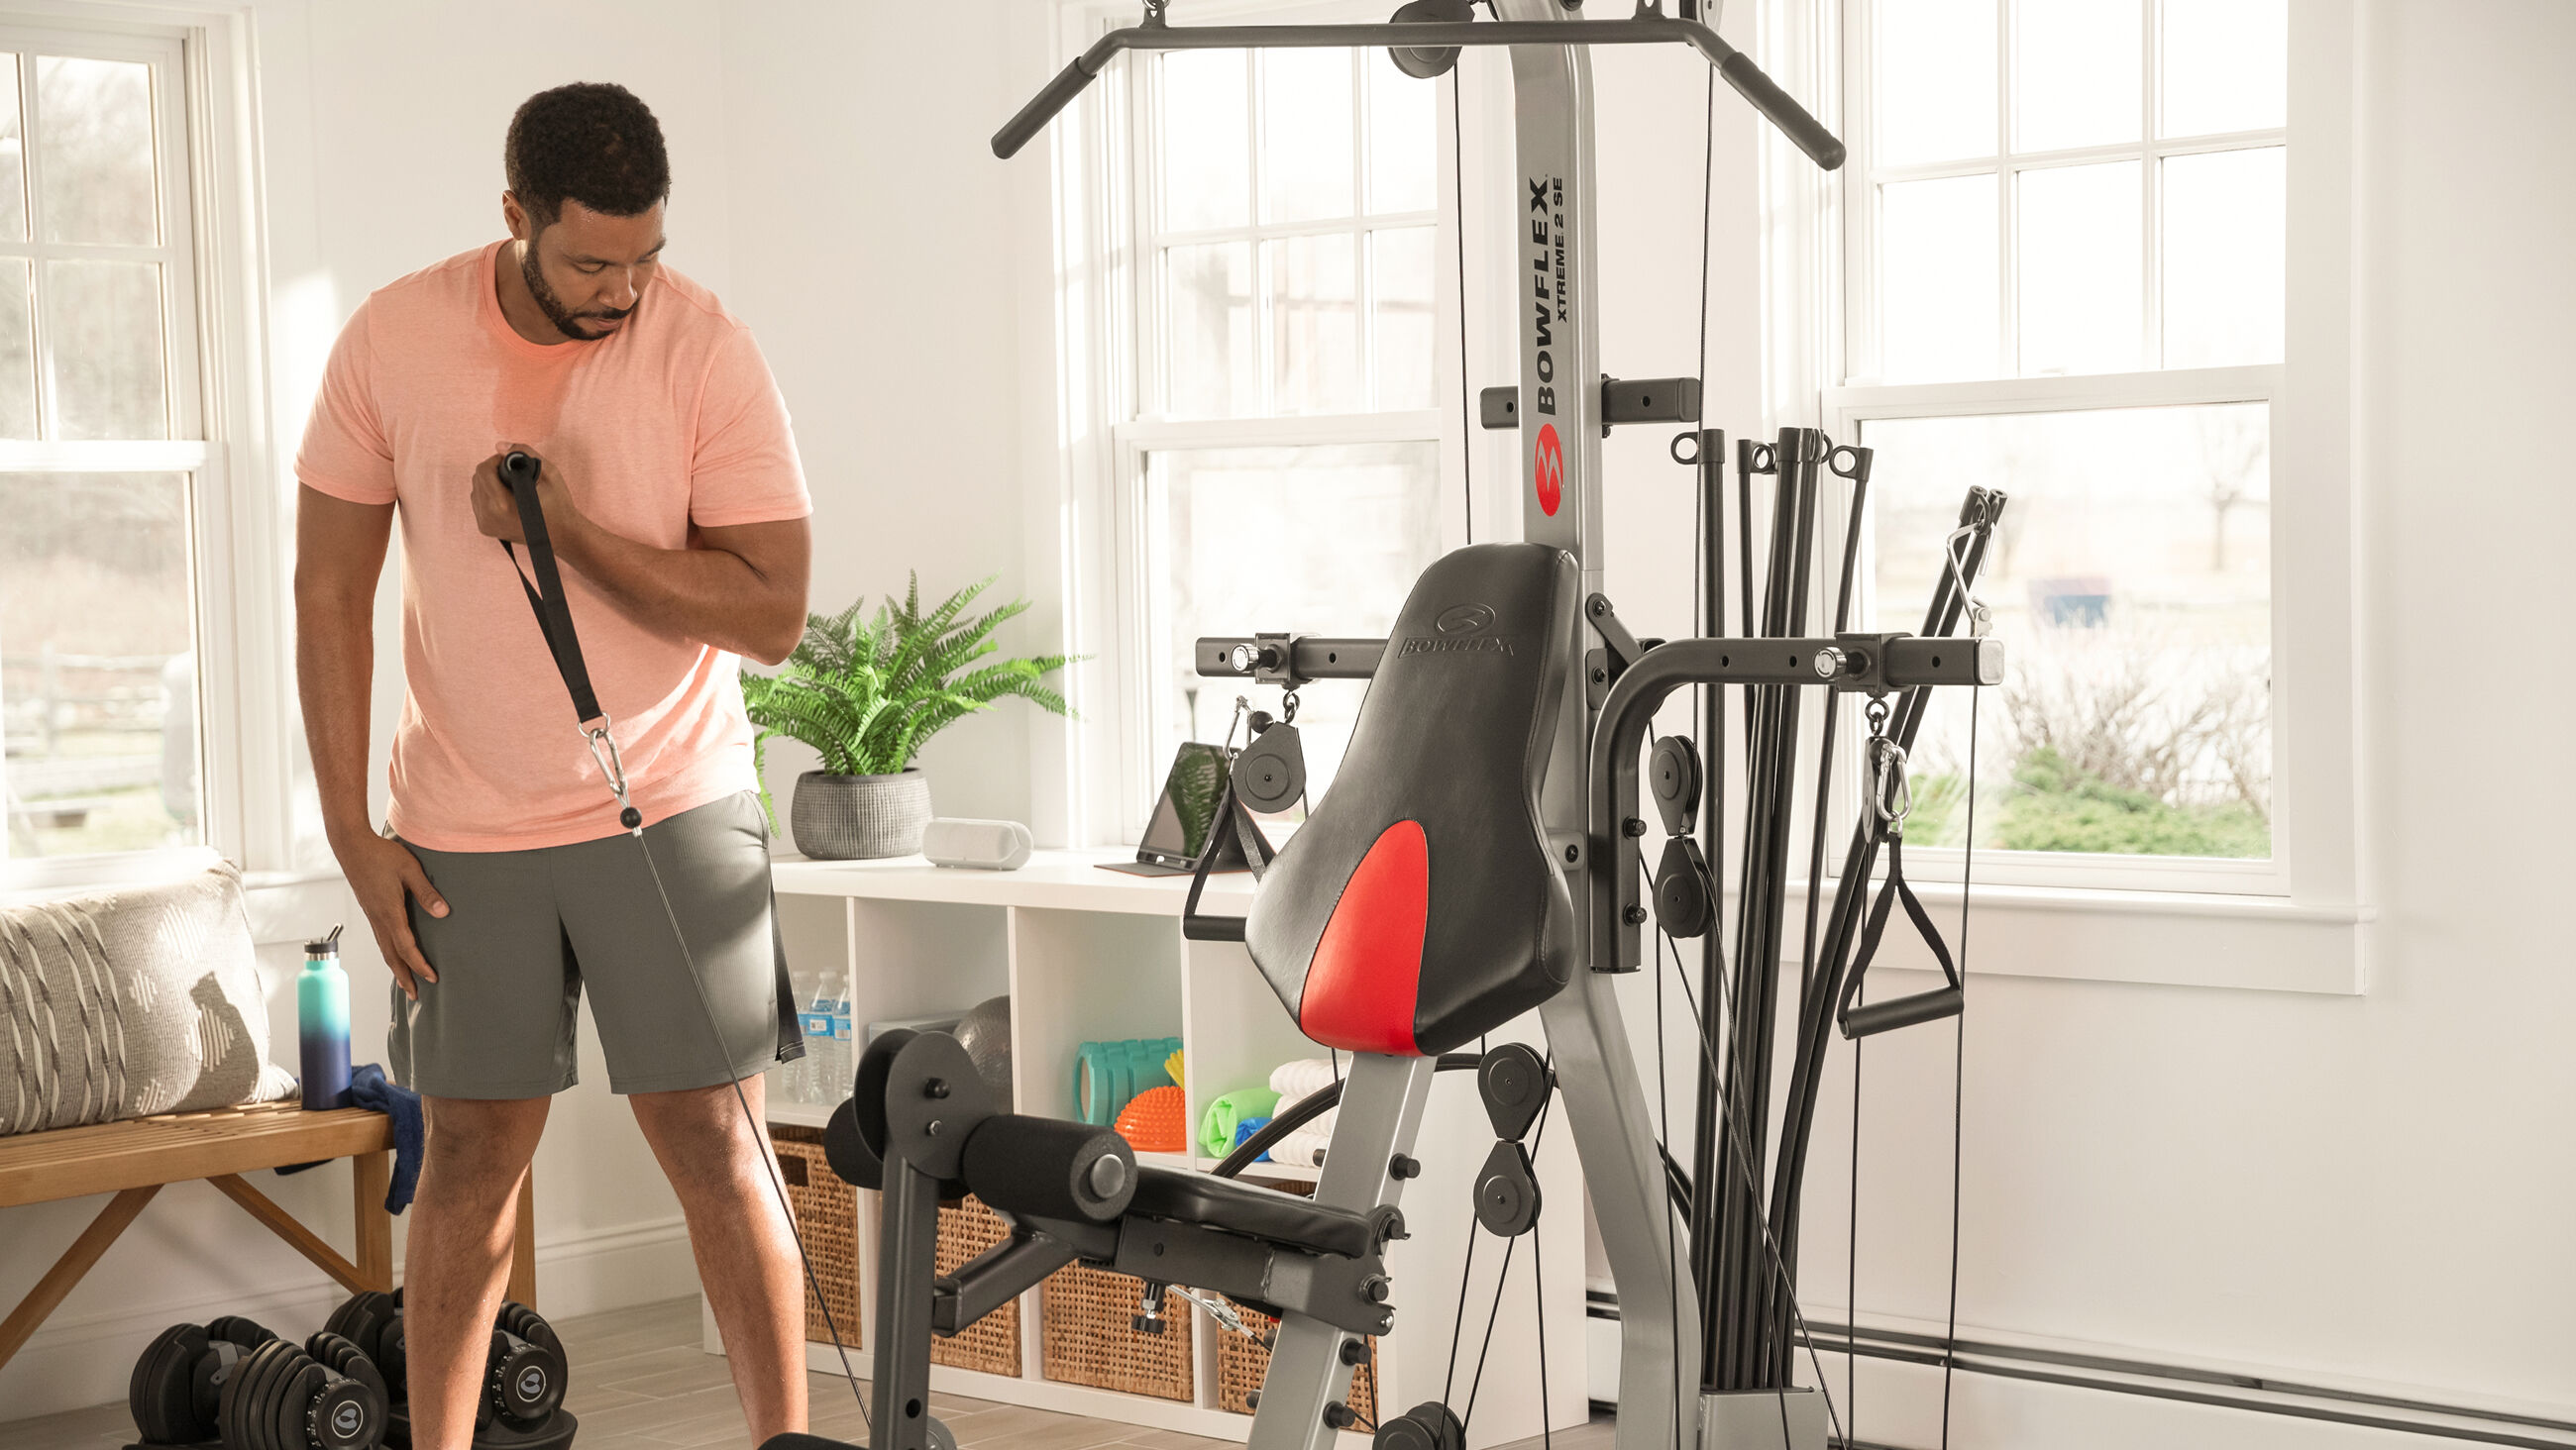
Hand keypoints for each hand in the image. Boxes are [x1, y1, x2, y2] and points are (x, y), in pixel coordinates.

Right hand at [335, 831, 447, 999]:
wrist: (352, 846)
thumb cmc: (381, 854)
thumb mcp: (410, 870)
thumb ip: (426, 892)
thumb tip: (443, 913)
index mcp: (389, 912)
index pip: (406, 947)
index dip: (419, 965)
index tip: (433, 978)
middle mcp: (378, 919)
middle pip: (392, 956)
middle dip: (405, 977)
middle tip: (416, 996)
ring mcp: (372, 916)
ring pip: (384, 949)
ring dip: (396, 968)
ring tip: (405, 983)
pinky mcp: (370, 911)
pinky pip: (380, 939)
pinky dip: (389, 954)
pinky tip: (394, 955)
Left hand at [471, 442, 576, 544]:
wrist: (562, 536)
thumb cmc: (559, 506)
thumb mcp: (550, 475)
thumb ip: (526, 454)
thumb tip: (500, 446)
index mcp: (502, 505)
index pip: (483, 471)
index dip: (496, 460)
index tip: (510, 462)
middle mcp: (489, 517)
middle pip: (478, 479)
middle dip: (492, 470)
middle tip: (512, 472)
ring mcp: (485, 524)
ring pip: (476, 490)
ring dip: (489, 482)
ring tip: (510, 485)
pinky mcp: (485, 528)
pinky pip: (478, 502)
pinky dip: (489, 495)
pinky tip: (505, 496)